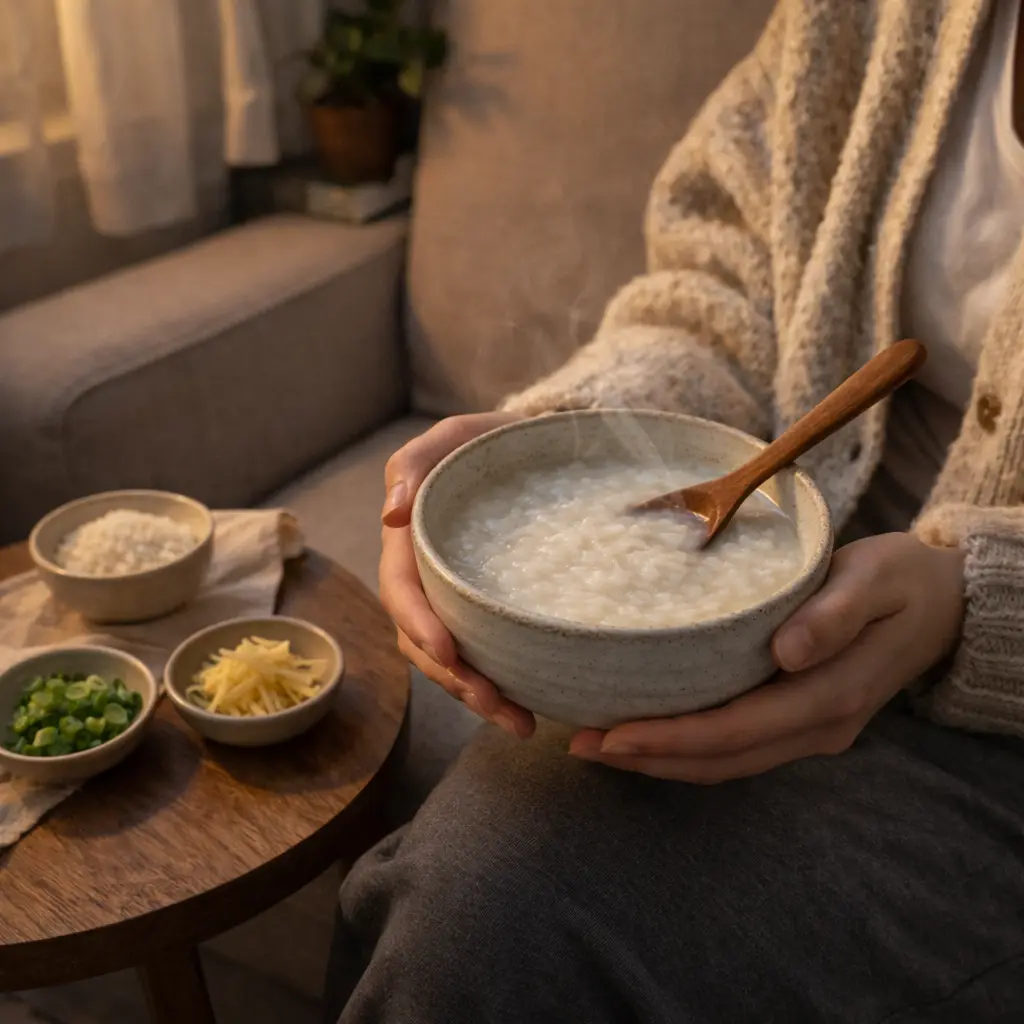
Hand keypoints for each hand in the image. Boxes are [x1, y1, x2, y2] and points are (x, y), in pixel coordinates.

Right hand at [380, 413, 535, 738]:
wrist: (536, 453)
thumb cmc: (489, 443)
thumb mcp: (452, 438)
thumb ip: (415, 463)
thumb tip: (388, 513)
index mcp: (411, 543)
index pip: (402, 592)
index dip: (419, 625)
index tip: (450, 650)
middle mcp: (427, 580)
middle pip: (422, 641)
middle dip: (453, 678)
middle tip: (495, 704)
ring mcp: (454, 601)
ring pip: (449, 662)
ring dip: (476, 696)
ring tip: (520, 722)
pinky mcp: (485, 615)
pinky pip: (481, 657)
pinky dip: (499, 687)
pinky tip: (528, 707)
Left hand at [569, 533, 964, 780]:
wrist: (942, 604)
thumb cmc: (902, 580)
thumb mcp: (876, 579)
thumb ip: (834, 614)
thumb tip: (787, 652)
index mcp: (832, 694)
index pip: (736, 730)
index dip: (672, 738)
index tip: (613, 734)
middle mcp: (819, 726)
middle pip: (721, 758)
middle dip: (648, 758)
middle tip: (581, 745)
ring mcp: (811, 730)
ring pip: (726, 762)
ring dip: (661, 761)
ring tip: (599, 746)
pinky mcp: (802, 721)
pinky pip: (738, 747)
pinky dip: (688, 748)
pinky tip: (649, 734)